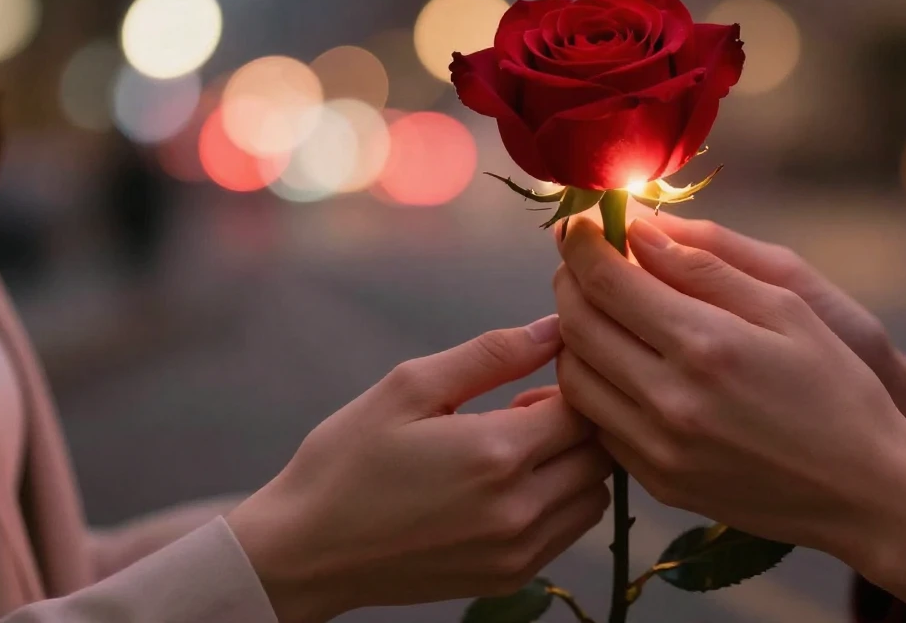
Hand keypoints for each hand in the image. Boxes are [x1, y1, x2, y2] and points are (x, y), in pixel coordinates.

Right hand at [226, 316, 610, 622]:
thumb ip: (492, 354)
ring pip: (594, 496)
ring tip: (516, 451)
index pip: (584, 408)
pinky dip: (559, 502)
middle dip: (576, 424)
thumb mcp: (410, 387)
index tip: (531, 381)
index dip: (568, 385)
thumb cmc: (348, 460)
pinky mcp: (510, 577)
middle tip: (523, 411)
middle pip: (599, 454)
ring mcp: (518, 552)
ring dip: (573, 466)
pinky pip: (570, 532)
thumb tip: (555, 328)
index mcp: (497, 454)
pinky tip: (508, 487)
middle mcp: (519, 509)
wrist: (306, 550)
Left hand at [553, 218, 905, 609]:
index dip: (583, 244)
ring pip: (575, 377)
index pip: (606, 281)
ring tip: (599, 309)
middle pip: (577, 326)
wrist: (864, 491)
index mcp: (704, 344)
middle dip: (570, 281)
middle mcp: (669, 400)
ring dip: (574, 334)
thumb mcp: (788, 307)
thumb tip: (643, 229)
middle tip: (582, 260)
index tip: (580, 224)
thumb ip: (708, 264)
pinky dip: (595, 384)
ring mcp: (658, 448)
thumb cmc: (838, 388)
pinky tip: (621, 364)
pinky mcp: (657, 482)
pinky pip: (597, 423)